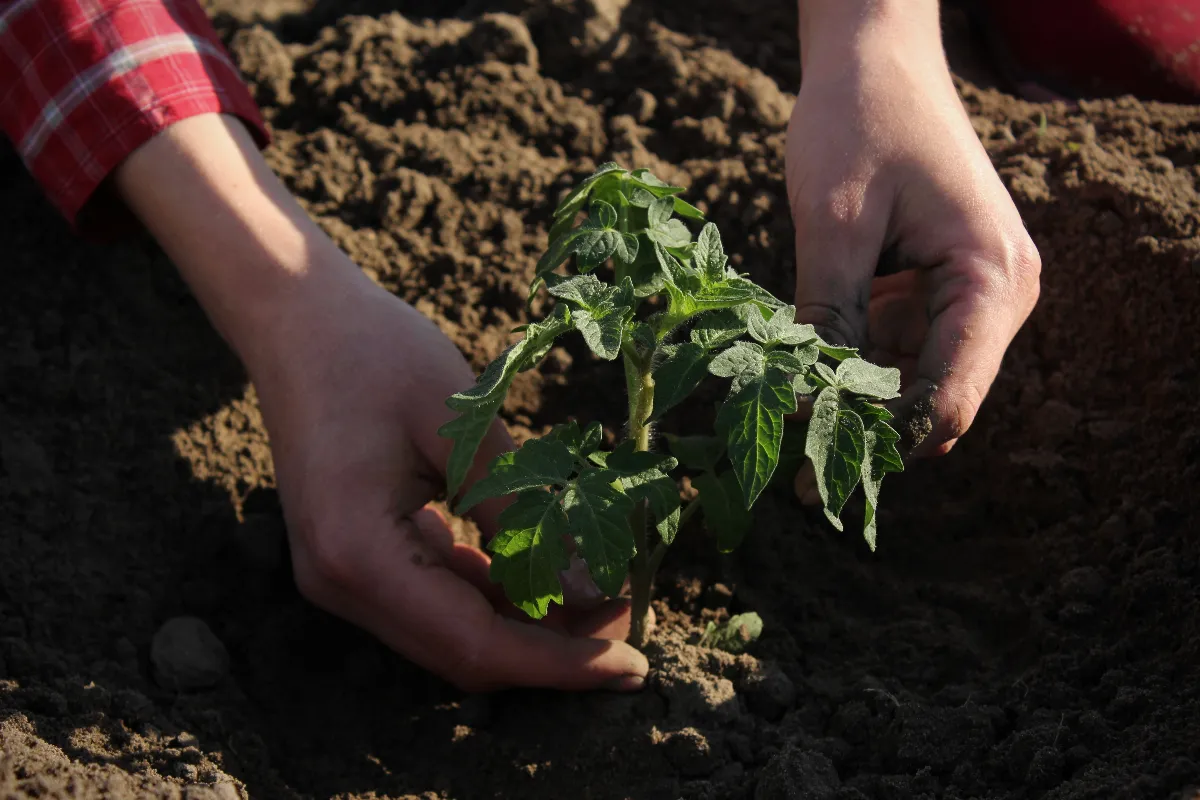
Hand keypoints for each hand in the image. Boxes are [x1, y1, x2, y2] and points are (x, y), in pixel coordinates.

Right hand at [114, 113, 648, 691]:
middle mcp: (338, 583)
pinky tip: (539, 569)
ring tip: (598, 592)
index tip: (632, 665)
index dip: (558, 663)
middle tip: (628, 616)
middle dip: (550, 648)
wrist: (298, 317)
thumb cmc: (377, 353)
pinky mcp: (348, 557)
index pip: (474, 644)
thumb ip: (523, 514)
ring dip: (524, 622)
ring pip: (449, 631)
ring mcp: (336, 575)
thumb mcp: (464, 428)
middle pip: (460, 652)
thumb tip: (592, 590)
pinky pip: (429, 597)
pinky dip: (488, 593)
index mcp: (357, 552)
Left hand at [788, 0, 1040, 465]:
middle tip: (795, 482)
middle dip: (867, 433)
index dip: (884, 441)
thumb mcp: (834, 223)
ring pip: (911, 378)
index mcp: (992, 280)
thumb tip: (807, 404)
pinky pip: (895, 346)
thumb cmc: (860, 120)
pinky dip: (851, 365)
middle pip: (935, 397)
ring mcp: (966, 294)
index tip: (816, 477)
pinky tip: (802, 381)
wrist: (875, 55)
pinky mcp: (933, 286)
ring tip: (785, 438)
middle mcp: (996, 296)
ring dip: (853, 404)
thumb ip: (827, 315)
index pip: (949, 395)